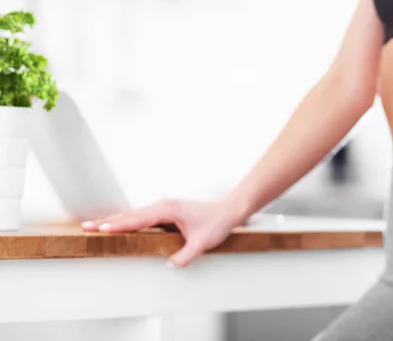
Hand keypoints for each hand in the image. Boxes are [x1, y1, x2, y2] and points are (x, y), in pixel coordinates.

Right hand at [81, 198, 247, 267]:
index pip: (138, 219)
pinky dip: (126, 220)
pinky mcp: (166, 211)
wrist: (228, 210)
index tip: (101, 229)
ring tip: (94, 226)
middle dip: (108, 221)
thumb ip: (185, 255)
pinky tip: (116, 225)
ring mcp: (164, 207)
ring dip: (115, 220)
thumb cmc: (216, 223)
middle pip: (131, 214)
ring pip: (134, 214)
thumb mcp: (202, 243)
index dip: (119, 225)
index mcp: (168, 209)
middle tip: (86, 226)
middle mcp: (163, 205)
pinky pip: (141, 216)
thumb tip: (169, 265)